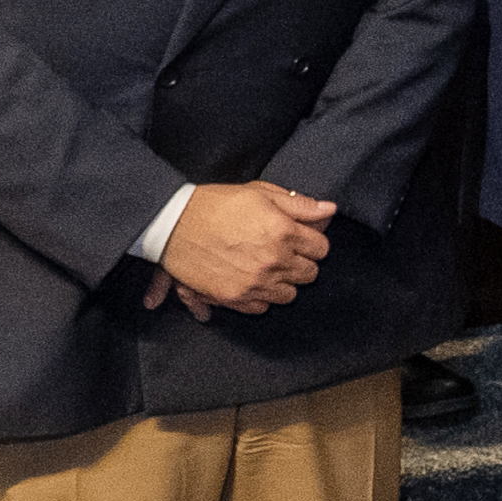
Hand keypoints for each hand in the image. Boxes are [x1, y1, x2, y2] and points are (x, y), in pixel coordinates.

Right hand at [154, 179, 334, 313]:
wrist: (171, 224)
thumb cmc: (215, 204)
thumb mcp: (259, 193)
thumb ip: (299, 205)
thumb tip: (330, 209)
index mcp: (284, 232)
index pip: (322, 249)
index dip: (313, 243)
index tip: (302, 240)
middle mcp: (273, 260)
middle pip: (309, 273)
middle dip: (300, 263)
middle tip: (284, 254)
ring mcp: (254, 282)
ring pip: (289, 294)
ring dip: (282, 282)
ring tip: (267, 268)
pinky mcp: (234, 297)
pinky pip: (262, 307)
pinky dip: (260, 297)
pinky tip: (251, 281)